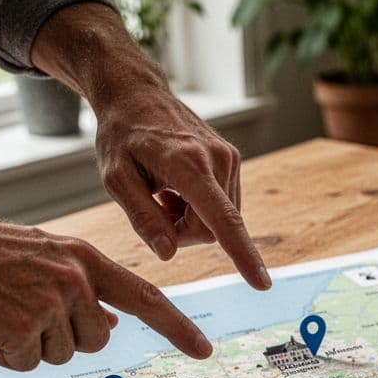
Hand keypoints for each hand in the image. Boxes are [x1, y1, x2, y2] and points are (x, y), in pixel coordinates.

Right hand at [0, 221, 211, 370]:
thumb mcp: (47, 259)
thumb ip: (83, 287)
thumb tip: (112, 321)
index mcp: (87, 259)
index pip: (146, 297)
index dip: (176, 327)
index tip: (203, 350)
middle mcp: (77, 278)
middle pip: (97, 340)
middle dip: (64, 340)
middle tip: (26, 314)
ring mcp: (52, 300)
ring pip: (61, 355)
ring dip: (31, 346)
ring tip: (2, 313)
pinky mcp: (24, 324)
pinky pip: (27, 363)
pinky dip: (6, 355)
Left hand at [93, 88, 270, 289]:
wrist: (137, 94)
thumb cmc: (121, 136)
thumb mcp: (116, 178)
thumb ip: (142, 218)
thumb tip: (168, 253)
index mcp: (189, 164)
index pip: (222, 219)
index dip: (241, 254)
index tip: (262, 283)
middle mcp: (218, 160)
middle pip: (212, 229)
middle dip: (182, 232)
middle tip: (154, 206)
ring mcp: (229, 159)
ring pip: (218, 220)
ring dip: (189, 219)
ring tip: (163, 191)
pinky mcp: (232, 160)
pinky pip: (221, 205)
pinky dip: (197, 207)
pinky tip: (176, 186)